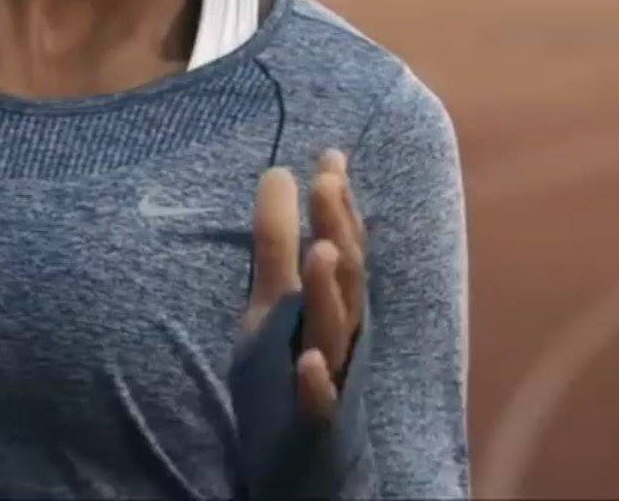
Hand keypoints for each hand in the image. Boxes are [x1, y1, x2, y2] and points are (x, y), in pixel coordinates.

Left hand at [243, 149, 368, 422]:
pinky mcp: (314, 421)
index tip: (329, 157)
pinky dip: (317, 382)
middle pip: (347, 276)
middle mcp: (342, 331)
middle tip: (326, 181)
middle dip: (337, 228)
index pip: (345, 244)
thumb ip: (277, 242)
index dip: (339, 203)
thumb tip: (280, 171)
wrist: (304, 461)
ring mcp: (332, 375)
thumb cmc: (289, 369)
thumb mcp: (271, 302)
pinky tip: (308, 363)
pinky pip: (320, 402)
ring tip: (319, 251)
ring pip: (337, 330)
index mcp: (334, 300)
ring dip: (329, 292)